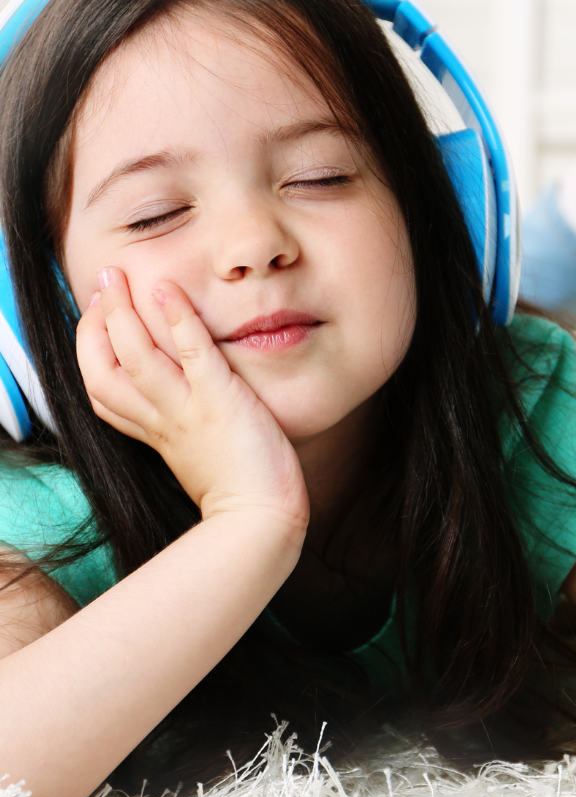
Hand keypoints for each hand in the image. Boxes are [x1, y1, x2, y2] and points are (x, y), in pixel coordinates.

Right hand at [76, 268, 308, 531]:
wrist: (262, 520)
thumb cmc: (243, 492)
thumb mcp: (200, 455)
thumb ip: (188, 428)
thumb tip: (192, 408)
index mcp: (156, 434)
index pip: (102, 392)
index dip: (92, 352)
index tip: (97, 319)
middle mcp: (162, 420)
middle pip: (103, 370)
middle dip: (94, 324)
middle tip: (102, 283)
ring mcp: (188, 410)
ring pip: (135, 356)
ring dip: (122, 312)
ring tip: (118, 275)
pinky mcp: (221, 402)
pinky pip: (192, 354)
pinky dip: (178, 320)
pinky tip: (168, 291)